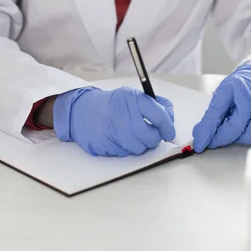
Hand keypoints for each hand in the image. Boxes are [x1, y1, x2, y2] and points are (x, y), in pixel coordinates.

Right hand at [54, 87, 175, 156]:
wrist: (81, 110)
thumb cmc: (112, 104)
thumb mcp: (133, 96)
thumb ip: (155, 105)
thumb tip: (170, 121)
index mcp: (132, 99)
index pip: (159, 116)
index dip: (168, 127)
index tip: (168, 132)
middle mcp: (122, 114)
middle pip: (150, 137)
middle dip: (154, 139)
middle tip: (151, 135)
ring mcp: (112, 131)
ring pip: (139, 149)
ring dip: (140, 145)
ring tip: (132, 135)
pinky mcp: (104, 145)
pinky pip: (124, 153)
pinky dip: (125, 149)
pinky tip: (119, 138)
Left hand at [192, 61, 250, 152]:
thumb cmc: (240, 85)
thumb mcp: (221, 94)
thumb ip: (211, 116)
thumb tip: (200, 137)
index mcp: (245, 93)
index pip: (230, 125)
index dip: (213, 136)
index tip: (200, 144)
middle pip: (239, 133)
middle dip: (223, 135)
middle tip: (216, 130)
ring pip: (248, 137)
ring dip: (236, 134)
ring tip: (233, 120)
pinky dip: (247, 133)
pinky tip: (244, 123)